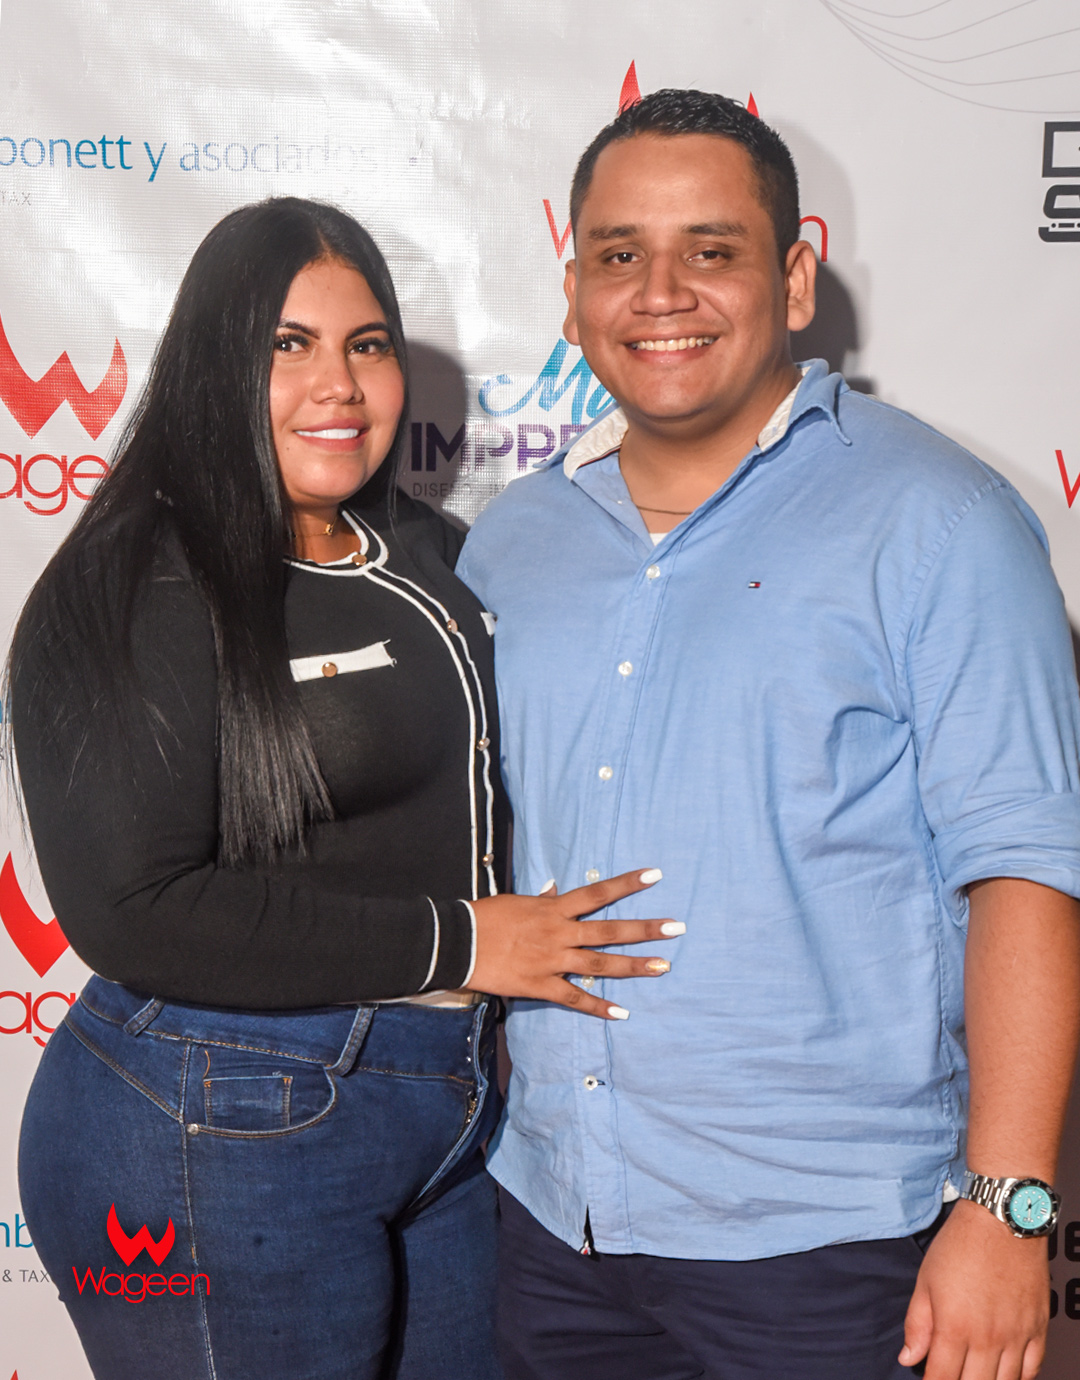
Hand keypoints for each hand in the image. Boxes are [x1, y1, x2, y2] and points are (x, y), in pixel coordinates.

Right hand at [469, 869, 681, 1019]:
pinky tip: (621, 1013)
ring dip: (634, 966)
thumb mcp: (517, 901)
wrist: (459, 942)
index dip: (627, 883)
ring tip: (664, 966)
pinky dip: (599, 1006)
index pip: (598, 892)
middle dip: (645, 929)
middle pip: (610, 929)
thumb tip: (556, 890)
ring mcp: (553, 960)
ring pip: (601, 963)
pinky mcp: (542, 986)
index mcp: (554, 909)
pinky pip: (575, 997)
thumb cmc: (486, 917)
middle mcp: (559, 933)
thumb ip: (542, 900)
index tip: (655, 875)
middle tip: (677, 927)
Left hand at [899, 1199, 1049, 1378]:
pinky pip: (1032, 1369)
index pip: (942, 1378)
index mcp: (955, 1326)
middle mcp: (988, 1338)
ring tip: (975, 1375)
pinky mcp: (1037, 1328)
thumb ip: (917, 1324)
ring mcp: (1016, 1336)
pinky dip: (1019, 1377)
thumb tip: (908, 1357)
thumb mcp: (925, 1280)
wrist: (1001, 1220)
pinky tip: (1005, 1372)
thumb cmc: (961, 1244)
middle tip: (951, 1376)